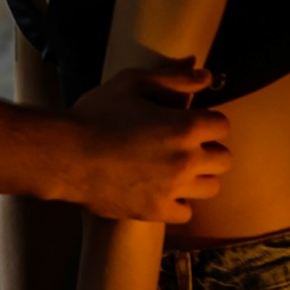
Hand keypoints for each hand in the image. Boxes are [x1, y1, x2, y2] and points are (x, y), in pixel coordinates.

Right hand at [71, 61, 230, 223]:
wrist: (64, 154)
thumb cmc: (96, 113)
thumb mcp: (132, 83)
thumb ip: (173, 79)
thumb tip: (206, 76)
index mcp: (185, 126)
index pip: (222, 125)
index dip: (209, 121)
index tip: (193, 122)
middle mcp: (186, 160)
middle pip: (224, 159)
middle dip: (209, 150)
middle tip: (186, 146)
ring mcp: (173, 189)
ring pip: (211, 187)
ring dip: (199, 177)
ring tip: (177, 169)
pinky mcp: (156, 211)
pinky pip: (186, 213)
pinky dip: (178, 203)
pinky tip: (162, 190)